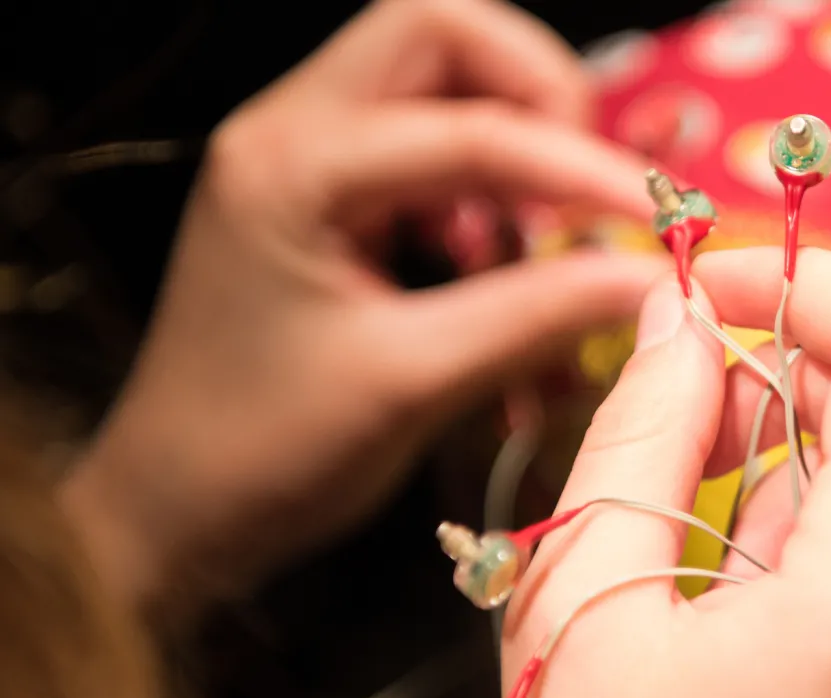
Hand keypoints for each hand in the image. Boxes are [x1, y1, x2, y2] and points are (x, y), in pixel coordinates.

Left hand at [59, 0, 667, 627]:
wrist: (171, 513)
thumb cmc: (266, 454)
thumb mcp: (414, 383)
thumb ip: (540, 316)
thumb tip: (657, 278)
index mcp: (295, 164)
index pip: (472, 126)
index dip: (581, 166)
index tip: (655, 219)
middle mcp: (293, 130)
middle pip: (444, 33)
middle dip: (538, 93)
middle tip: (584, 189)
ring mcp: (307, 157)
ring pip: (442, 81)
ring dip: (517, 143)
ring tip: (543, 239)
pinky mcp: (327, 198)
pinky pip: (431, 148)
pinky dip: (488, 193)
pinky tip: (498, 267)